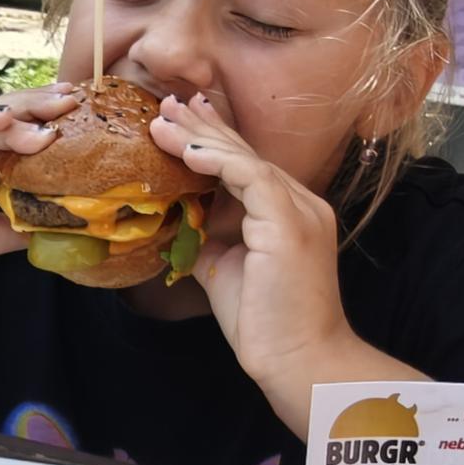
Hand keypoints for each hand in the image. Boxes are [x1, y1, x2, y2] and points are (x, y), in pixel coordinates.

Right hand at [0, 81, 79, 298]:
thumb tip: (69, 225)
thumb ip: (22, 223)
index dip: (45, 121)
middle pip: (2, 114)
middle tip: (74, 100)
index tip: (81, 116)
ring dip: (16, 113)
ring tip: (50, 117)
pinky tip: (5, 120)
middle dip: (39, 106)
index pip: (13, 131)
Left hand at [148, 93, 355, 375]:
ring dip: (201, 138)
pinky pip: (251, 177)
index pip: (247, 165)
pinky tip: (187, 151)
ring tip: (163, 121)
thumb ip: (206, 237)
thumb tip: (175, 218)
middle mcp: (300, 204)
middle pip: (246, 154)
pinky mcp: (289, 223)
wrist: (297, 360)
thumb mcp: (223, 268)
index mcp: (288, 213)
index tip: (178, 122)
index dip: (214, 140)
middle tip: (168, 104)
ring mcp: (299, 210)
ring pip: (245, 160)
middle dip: (205, 127)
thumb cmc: (264, 323)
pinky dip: (217, 161)